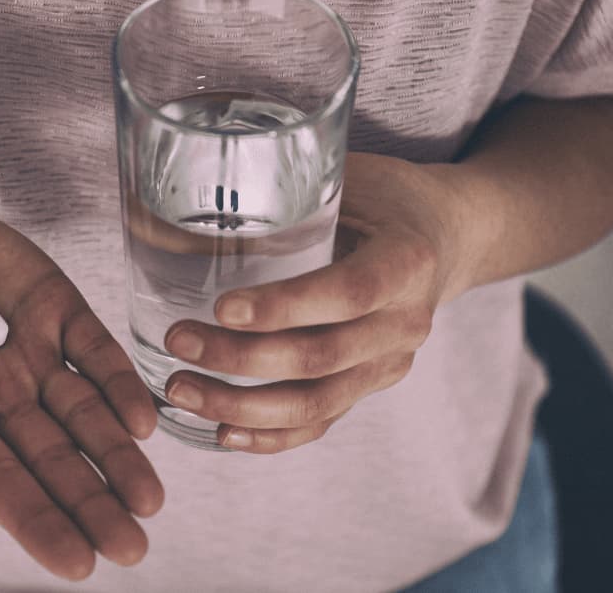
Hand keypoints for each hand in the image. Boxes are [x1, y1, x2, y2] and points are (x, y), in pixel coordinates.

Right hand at [0, 194, 162, 579]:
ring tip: (149, 499)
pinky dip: (118, 381)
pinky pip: (91, 348)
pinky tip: (143, 420)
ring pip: (81, 411)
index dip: (35, 520)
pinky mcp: (51, 302)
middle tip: (133, 547)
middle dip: (90, 502)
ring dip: (116, 453)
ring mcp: (26, 351)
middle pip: (49, 458)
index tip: (78, 564)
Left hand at [162, 152, 475, 453]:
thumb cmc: (382, 196)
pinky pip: (322, 421)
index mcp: (407, 259)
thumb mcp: (345, 176)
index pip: (348, 293)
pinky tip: (222, 432)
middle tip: (178, 341)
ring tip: (181, 390)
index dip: (285, 308)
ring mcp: (390, 361)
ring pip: (317, 402)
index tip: (222, 308)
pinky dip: (271, 436)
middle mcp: (406, 320)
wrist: (447, 234)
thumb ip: (280, 194)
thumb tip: (165, 213)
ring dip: (243, 406)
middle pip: (322, 357)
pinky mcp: (372, 384)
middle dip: (241, 359)